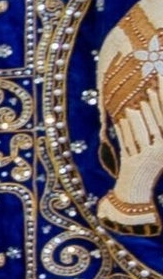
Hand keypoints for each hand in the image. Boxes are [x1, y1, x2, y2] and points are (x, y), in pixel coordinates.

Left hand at [108, 96, 162, 229]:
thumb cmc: (151, 166)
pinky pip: (126, 142)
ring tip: (134, 100)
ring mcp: (146, 158)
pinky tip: (119, 117)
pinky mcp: (131, 163)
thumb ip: (157, 130)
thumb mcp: (158, 149)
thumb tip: (151, 108)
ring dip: (137, 115)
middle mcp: (160, 152)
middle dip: (153, 105)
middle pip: (157, 123)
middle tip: (149, 87)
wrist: (137, 191)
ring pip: (141, 132)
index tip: (162, 87)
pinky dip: (123, 129)